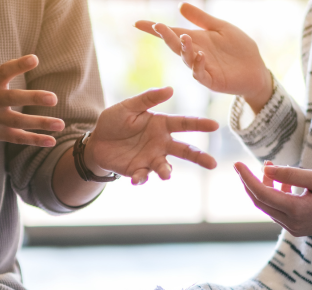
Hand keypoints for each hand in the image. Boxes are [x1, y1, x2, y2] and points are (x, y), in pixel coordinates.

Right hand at [0, 54, 64, 146]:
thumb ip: (1, 75)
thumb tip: (24, 63)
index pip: (4, 71)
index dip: (19, 65)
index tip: (34, 59)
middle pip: (13, 98)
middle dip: (33, 98)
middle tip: (53, 98)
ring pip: (19, 121)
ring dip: (40, 123)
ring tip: (61, 124)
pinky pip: (17, 137)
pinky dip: (34, 140)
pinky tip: (51, 140)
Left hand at [85, 87, 218, 184]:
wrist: (97, 142)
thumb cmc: (115, 121)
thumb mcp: (129, 106)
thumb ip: (148, 98)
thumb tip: (170, 89)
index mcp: (162, 125)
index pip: (184, 124)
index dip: (200, 124)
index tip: (215, 125)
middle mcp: (161, 143)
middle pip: (185, 150)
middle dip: (199, 157)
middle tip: (213, 164)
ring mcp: (151, 158)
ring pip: (165, 167)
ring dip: (166, 171)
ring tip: (166, 175)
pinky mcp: (139, 170)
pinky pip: (143, 176)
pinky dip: (141, 178)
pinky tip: (136, 179)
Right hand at [135, 2, 272, 112]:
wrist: (256, 69)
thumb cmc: (239, 49)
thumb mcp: (221, 28)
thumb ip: (201, 19)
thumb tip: (180, 6)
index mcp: (195, 40)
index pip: (171, 34)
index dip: (155, 30)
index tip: (138, 23)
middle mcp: (194, 54)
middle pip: (175, 45)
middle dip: (166, 36)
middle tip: (158, 26)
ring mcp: (202, 68)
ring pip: (186, 59)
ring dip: (184, 49)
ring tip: (185, 37)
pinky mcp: (212, 81)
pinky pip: (201, 74)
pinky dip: (198, 65)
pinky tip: (201, 55)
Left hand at [234, 161, 311, 235]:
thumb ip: (291, 174)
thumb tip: (266, 169)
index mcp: (296, 211)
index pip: (262, 193)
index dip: (247, 178)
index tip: (237, 164)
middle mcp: (290, 222)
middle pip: (260, 201)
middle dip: (250, 182)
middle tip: (244, 166)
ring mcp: (292, 227)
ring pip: (267, 206)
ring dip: (264, 187)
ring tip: (269, 167)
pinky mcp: (295, 227)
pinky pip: (277, 210)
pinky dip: (274, 195)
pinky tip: (281, 182)